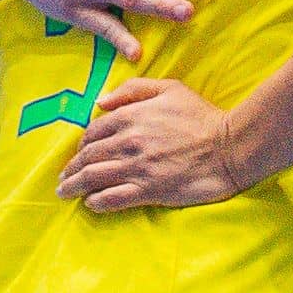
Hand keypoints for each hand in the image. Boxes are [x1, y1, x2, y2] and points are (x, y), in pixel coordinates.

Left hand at [59, 78, 240, 209]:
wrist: (229, 147)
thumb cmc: (201, 116)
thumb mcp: (170, 88)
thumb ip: (132, 89)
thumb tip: (100, 102)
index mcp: (130, 116)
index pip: (92, 131)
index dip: (81, 143)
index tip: (78, 153)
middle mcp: (128, 142)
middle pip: (87, 157)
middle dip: (71, 168)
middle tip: (64, 177)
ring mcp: (136, 168)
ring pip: (93, 178)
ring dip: (74, 186)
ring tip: (65, 193)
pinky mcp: (148, 190)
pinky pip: (111, 199)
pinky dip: (96, 202)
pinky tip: (91, 203)